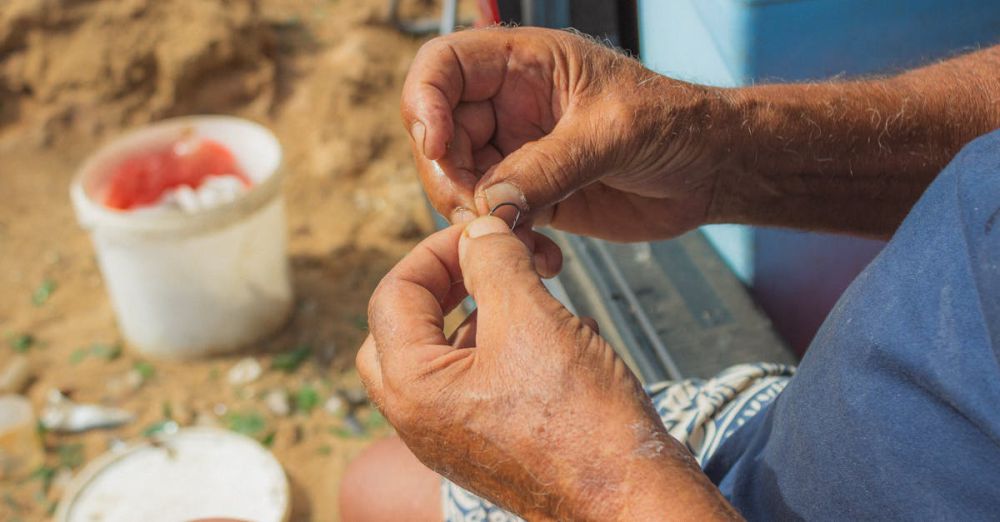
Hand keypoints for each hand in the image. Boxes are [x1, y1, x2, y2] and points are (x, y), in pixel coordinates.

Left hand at [357, 217, 737, 519]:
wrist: (629, 497)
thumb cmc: (580, 419)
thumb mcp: (531, 317)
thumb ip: (493, 262)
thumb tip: (478, 229)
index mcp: (411, 387)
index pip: (393, 294)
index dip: (436, 251)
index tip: (481, 232)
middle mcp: (418, 419)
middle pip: (401, 328)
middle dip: (442, 286)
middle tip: (482, 262)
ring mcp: (449, 437)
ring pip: (440, 355)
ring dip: (476, 315)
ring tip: (528, 294)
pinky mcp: (484, 446)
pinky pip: (473, 383)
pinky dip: (499, 348)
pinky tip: (550, 338)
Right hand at [401, 27, 731, 240]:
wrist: (711, 170)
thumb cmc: (675, 124)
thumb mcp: (613, 133)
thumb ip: (548, 166)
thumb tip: (489, 205)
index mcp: (525, 64)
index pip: (444, 66)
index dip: (425, 101)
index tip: (437, 145)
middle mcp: (511, 105)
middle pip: (441, 133)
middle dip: (449, 175)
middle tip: (476, 213)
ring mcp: (518, 152)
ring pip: (461, 182)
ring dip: (475, 218)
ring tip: (517, 239)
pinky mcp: (532, 196)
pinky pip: (494, 220)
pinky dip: (504, 243)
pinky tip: (545, 257)